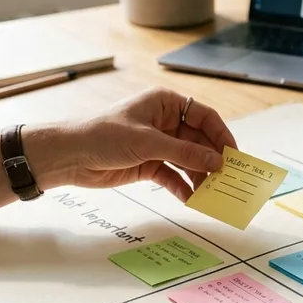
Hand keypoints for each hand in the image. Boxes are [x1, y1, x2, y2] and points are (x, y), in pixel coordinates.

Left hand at [28, 88, 236, 199]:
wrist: (69, 155)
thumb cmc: (104, 135)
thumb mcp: (148, 142)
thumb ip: (184, 153)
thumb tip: (216, 162)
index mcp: (165, 104)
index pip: (204, 117)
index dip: (221, 135)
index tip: (233, 156)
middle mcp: (165, 122)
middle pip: (199, 141)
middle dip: (212, 160)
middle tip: (228, 180)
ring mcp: (158, 144)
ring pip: (188, 161)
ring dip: (200, 176)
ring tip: (213, 193)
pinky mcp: (149, 164)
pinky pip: (173, 176)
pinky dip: (183, 187)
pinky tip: (192, 199)